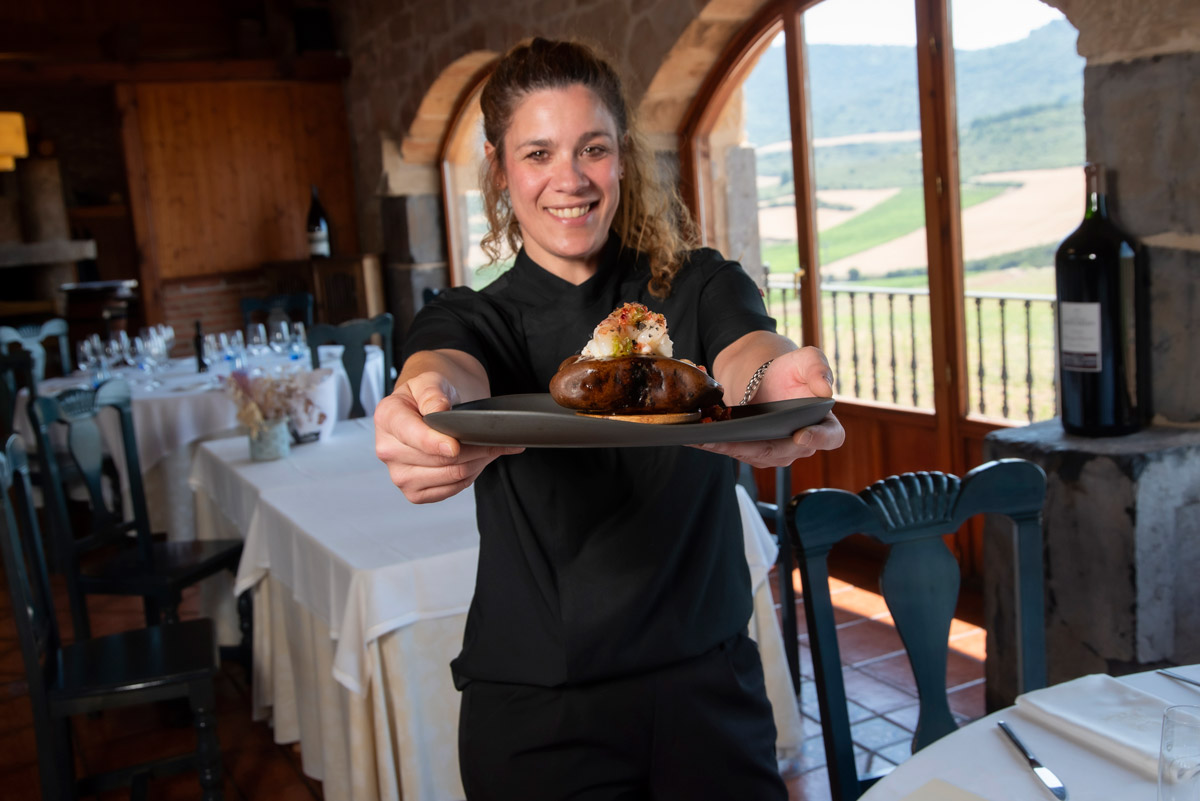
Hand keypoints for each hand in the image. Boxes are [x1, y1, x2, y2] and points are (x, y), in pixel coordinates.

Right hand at [374, 371, 523, 502]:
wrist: (433, 406)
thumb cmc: (431, 393)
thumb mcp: (431, 381)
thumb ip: (432, 394)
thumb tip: (438, 410)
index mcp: (387, 418)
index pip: (412, 436)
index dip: (436, 443)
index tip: (456, 445)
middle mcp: (387, 449)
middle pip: (438, 459)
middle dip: (472, 448)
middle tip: (492, 436)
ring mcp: (399, 474)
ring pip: (451, 475)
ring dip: (477, 461)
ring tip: (487, 445)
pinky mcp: (415, 492)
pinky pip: (451, 489)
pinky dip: (470, 475)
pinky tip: (475, 460)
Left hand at [692, 346, 843, 467]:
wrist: (767, 377)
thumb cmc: (790, 369)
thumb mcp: (807, 359)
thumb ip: (818, 368)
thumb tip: (825, 389)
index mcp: (823, 423)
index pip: (830, 437)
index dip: (818, 438)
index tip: (800, 435)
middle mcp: (801, 444)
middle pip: (778, 452)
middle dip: (750, 446)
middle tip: (727, 439)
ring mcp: (776, 452)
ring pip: (753, 455)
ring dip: (727, 448)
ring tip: (704, 437)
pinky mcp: (753, 452)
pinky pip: (736, 452)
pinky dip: (716, 444)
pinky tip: (698, 436)